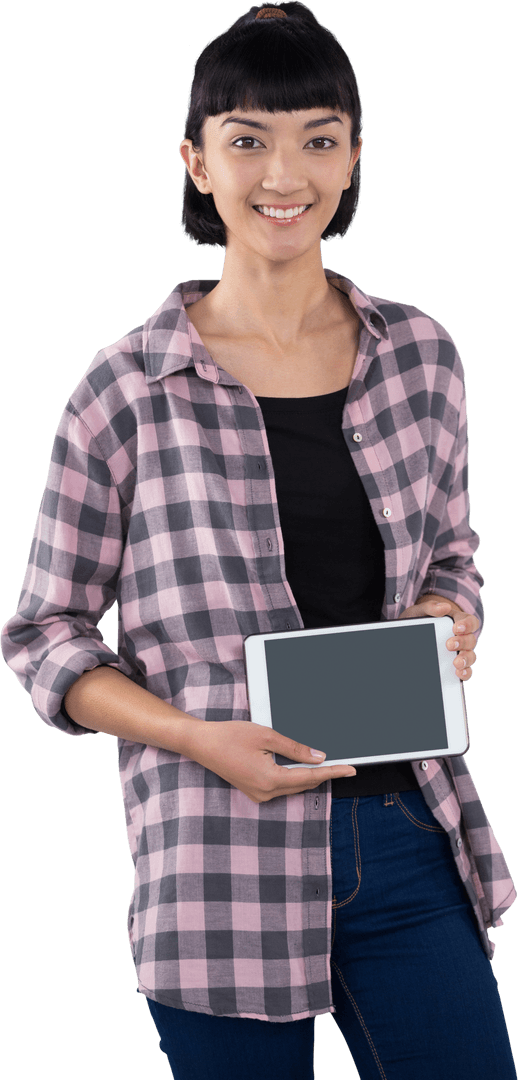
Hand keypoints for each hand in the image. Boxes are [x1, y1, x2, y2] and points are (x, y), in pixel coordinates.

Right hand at [183, 719, 355, 803]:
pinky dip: (295, 777)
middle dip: (324, 774)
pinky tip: (302, 767)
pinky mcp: (254, 791)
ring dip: (309, 776)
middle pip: (304, 784)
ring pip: (293, 786)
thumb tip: (318, 757)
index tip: (351, 770)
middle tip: (344, 764)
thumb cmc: (230, 736)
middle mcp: (265, 793)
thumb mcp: (268, 737)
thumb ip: (295, 749)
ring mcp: (259, 795)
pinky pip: (282, 786)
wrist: (202, 744)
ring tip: (327, 764)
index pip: (311, 777)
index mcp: (270, 780)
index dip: (333, 772)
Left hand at [398, 599, 478, 680]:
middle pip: (471, 640)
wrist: (410, 634)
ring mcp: (459, 651)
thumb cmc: (420, 620)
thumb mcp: (421, 611)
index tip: (456, 628)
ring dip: (466, 659)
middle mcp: (462, 637)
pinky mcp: (455, 665)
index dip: (467, 625)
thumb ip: (431, 606)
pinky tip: (459, 673)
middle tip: (449, 645)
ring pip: (471, 656)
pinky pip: (465, 670)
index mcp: (458, 621)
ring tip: (456, 663)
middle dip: (462, 643)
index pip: (470, 621)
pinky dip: (465, 673)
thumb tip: (444, 607)